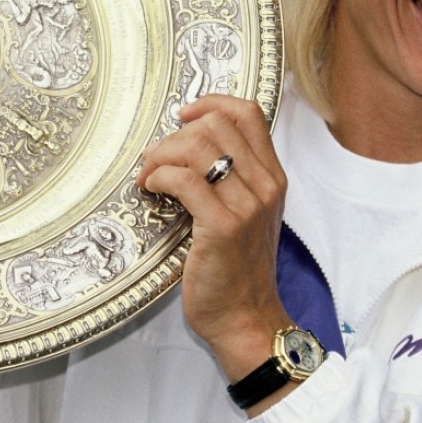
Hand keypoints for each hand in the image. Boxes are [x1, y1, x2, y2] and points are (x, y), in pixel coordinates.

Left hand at [137, 95, 291, 392]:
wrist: (246, 319)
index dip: (210, 103)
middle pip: (215, 124)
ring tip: (149, 177)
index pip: (248, 112)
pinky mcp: (223, 226)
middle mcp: (265, 185)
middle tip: (155, 161)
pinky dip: (158, 177)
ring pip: (197, 146)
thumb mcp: (246, 214)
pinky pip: (183, 180)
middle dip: (173, 136)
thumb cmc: (237, 269)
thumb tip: (189, 143)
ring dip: (160, 156)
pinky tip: (151, 191)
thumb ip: (231, 178)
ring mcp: (247, 205)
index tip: (183, 116)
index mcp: (272, 177)